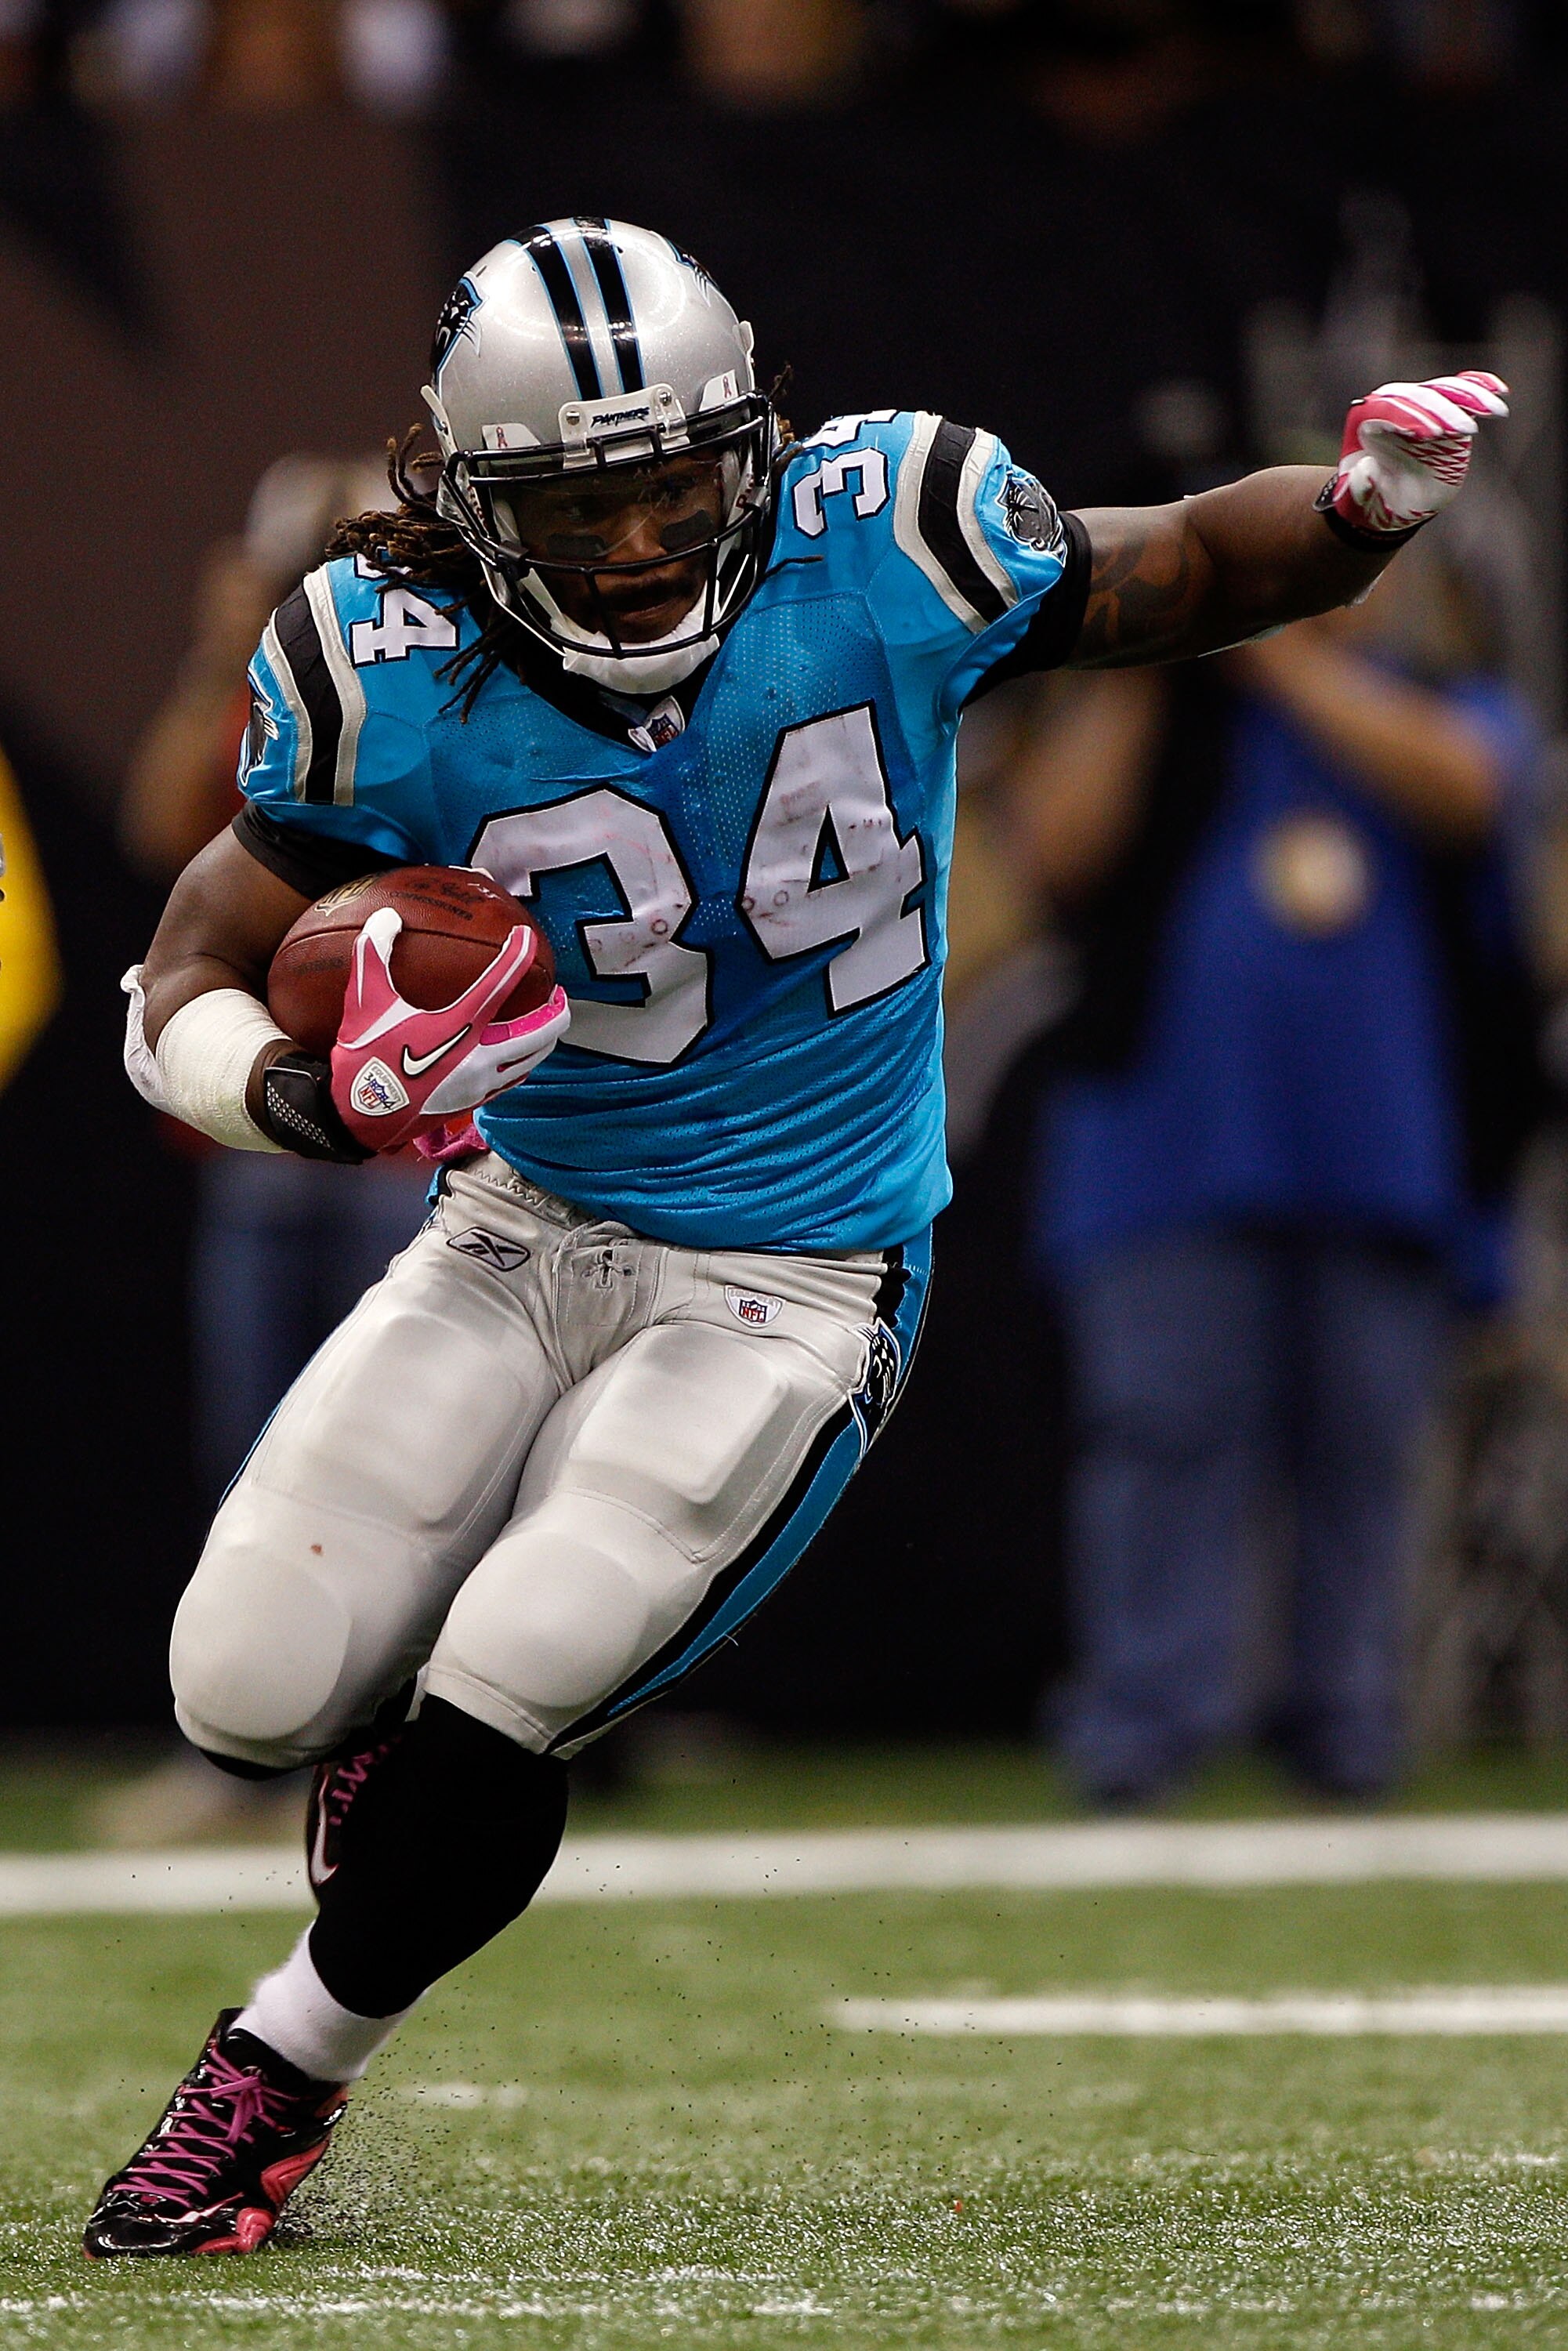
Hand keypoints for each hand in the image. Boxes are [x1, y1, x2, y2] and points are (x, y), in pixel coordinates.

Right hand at [330, 906, 569, 1152]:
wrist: (361, 1117)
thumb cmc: (364, 1056)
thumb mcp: (364, 999)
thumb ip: (374, 952)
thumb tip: (387, 914)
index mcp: (458, 1025)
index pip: (500, 983)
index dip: (518, 955)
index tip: (527, 937)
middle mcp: (479, 1055)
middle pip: (539, 1031)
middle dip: (556, 1010)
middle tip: (559, 993)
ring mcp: (481, 1082)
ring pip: (533, 1058)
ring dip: (547, 1038)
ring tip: (549, 1022)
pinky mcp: (476, 1101)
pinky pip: (514, 1079)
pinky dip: (526, 1062)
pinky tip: (522, 1056)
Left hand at [1328, 370, 1507, 536]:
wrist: (1391, 496)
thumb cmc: (1374, 498)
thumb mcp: (1360, 500)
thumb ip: (1360, 488)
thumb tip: (1366, 472)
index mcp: (1367, 421)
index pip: (1388, 410)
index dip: (1410, 419)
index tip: (1433, 435)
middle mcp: (1393, 404)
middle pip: (1421, 397)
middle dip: (1444, 411)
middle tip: (1465, 430)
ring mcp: (1420, 404)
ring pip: (1445, 390)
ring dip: (1471, 398)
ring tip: (1495, 412)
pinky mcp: (1444, 407)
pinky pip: (1462, 389)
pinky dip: (1481, 387)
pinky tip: (1500, 392)